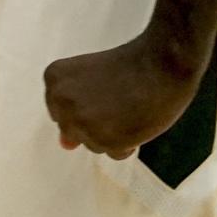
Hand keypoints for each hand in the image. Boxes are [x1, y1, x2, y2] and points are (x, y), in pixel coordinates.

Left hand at [43, 30, 211, 158]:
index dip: (85, 101)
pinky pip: (115, 154)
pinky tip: (137, 118)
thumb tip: (64, 145)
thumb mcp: (90, 78)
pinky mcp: (106, 142)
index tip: (101, 87)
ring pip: (94, 144)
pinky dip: (128, 142)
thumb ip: (71, 109)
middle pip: (74, 129)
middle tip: (116, 97)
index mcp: (54, 77)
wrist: (162, 63)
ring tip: (128, 106)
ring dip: (112, 132)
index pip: (60, 111)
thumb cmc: (130, 65)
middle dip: (95, 119)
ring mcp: (83, 123)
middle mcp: (62, 101)